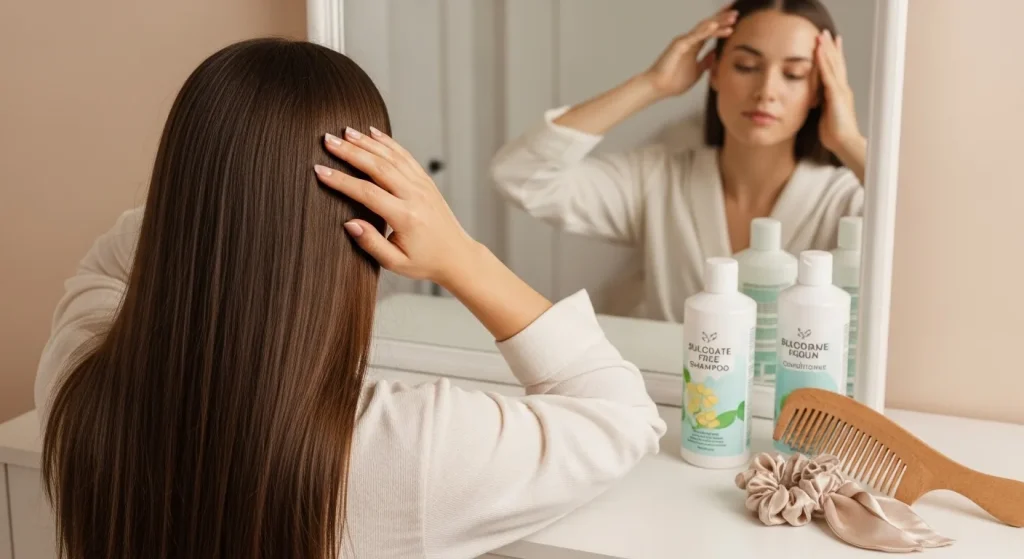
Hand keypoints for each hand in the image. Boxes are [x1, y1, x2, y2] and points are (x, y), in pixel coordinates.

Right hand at [315, 127, 479, 285]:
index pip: (367, 193)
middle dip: (350, 152)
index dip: (341, 181)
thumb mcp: (395, 263)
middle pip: (378, 167)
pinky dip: (388, 142)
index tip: (320, 171)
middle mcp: (415, 196)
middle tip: (328, 140)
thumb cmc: (425, 262)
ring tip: (345, 132)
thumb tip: (349, 223)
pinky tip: (373, 133)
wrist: (457, 256)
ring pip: (391, 157)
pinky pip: (405, 156)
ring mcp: (422, 185)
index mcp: (406, 217)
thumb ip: (371, 243)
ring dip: (367, 142)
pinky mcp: (426, 181)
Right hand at [642, 7, 736, 98]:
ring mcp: (684, 41)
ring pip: (703, 28)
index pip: (711, 32)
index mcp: (694, 47)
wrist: (658, 88)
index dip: (722, 25)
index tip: (735, 20)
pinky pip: (694, 36)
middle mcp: (689, 40)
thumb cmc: (673, 82)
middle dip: (723, 18)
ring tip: (732, 17)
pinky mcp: (679, 45)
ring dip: (718, 22)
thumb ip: (706, 62)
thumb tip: (716, 54)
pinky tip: (715, 26)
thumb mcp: (697, 72)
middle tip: (737, 12)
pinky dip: (705, 30)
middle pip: (709, 26)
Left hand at [816, 30, 863, 155]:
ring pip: (833, 65)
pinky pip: (828, 75)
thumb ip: (824, 104)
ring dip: (826, 50)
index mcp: (839, 93)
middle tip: (826, 32)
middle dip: (830, 47)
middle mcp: (841, 88)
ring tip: (821, 36)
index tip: (828, 44)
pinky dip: (824, 63)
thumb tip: (817, 100)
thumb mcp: (827, 114)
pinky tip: (819, 52)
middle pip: (836, 63)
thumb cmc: (835, 132)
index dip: (832, 56)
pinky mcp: (836, 95)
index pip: (835, 70)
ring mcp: (840, 90)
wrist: (844, 142)